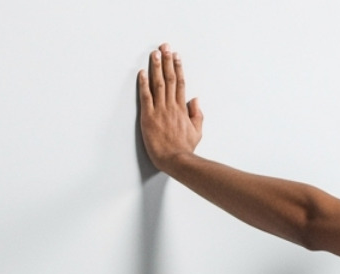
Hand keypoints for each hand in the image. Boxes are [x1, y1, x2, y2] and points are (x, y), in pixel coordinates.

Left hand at [137, 43, 202, 172]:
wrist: (177, 160)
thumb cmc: (185, 149)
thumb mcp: (197, 132)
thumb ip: (197, 115)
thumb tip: (195, 100)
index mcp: (182, 109)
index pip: (181, 83)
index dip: (178, 68)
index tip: (176, 57)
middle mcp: (171, 106)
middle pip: (170, 79)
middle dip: (167, 61)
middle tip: (165, 47)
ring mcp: (160, 111)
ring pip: (159, 84)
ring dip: (156, 67)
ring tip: (154, 53)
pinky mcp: (149, 117)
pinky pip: (146, 97)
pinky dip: (143, 84)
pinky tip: (141, 73)